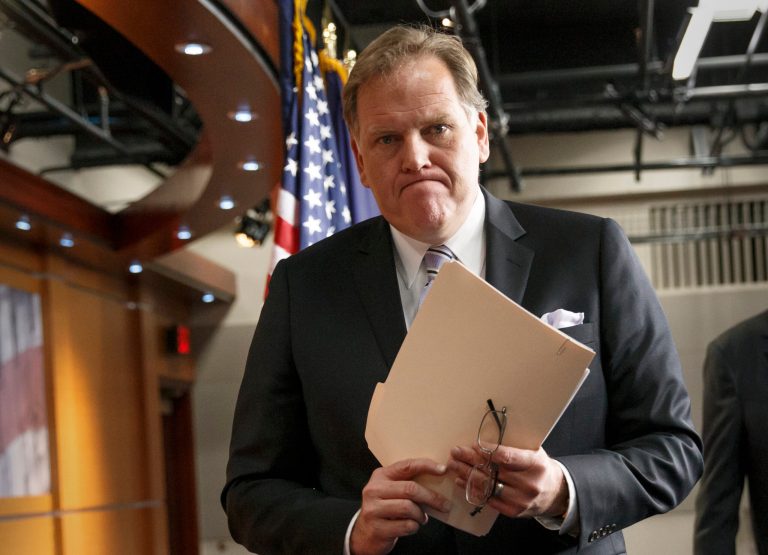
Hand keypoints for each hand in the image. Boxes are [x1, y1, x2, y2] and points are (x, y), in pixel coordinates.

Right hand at [350, 458, 450, 554]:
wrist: (365, 533)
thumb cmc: (385, 508)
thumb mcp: (391, 490)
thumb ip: (407, 482)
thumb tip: (437, 479)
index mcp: (380, 476)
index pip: (406, 466)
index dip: (426, 466)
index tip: (443, 469)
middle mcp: (374, 490)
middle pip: (410, 489)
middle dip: (432, 497)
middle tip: (445, 505)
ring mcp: (373, 509)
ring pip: (409, 507)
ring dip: (421, 515)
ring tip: (422, 518)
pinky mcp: (377, 528)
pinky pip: (406, 526)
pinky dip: (414, 527)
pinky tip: (412, 526)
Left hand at [448, 445, 567, 518]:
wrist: (555, 493)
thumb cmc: (539, 467)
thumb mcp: (534, 452)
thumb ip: (514, 447)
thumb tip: (486, 437)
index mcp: (535, 464)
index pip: (507, 457)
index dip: (487, 451)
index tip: (472, 444)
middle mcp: (529, 483)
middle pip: (493, 471)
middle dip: (471, 460)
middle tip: (456, 452)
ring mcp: (521, 500)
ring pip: (488, 486)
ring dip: (467, 475)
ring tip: (454, 465)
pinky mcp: (513, 511)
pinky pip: (489, 499)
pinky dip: (473, 489)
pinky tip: (462, 481)